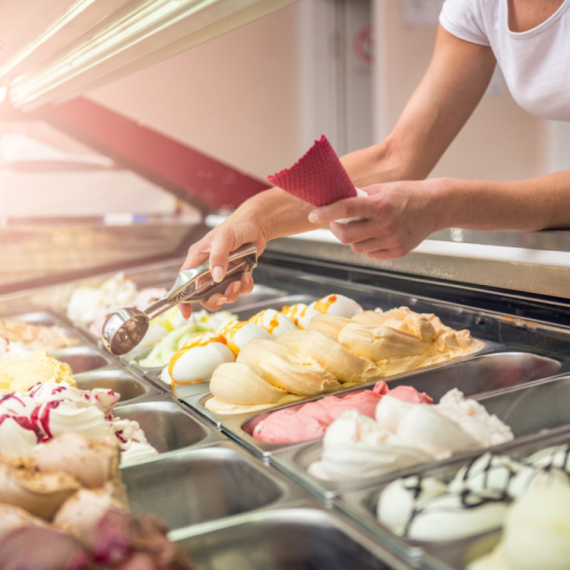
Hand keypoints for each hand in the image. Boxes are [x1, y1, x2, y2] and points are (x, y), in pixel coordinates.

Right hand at [178, 214, 268, 318]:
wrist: (257, 224)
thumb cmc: (236, 226)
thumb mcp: (224, 238)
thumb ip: (218, 257)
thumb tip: (215, 277)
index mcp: (198, 258)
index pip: (184, 282)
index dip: (182, 299)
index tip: (186, 314)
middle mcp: (208, 268)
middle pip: (203, 294)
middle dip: (214, 299)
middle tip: (224, 295)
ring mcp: (222, 273)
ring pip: (222, 294)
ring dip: (232, 293)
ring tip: (240, 281)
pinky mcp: (236, 275)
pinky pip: (238, 289)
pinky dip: (244, 287)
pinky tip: (247, 277)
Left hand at [308, 179, 445, 259]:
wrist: (436, 206)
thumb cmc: (408, 194)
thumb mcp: (383, 188)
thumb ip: (360, 196)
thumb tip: (335, 201)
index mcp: (381, 205)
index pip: (346, 209)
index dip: (326, 213)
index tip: (313, 215)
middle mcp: (386, 225)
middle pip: (346, 235)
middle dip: (335, 229)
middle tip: (335, 223)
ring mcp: (392, 241)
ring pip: (356, 247)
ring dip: (352, 238)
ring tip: (361, 227)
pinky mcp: (397, 252)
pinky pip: (370, 253)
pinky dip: (366, 245)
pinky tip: (374, 234)